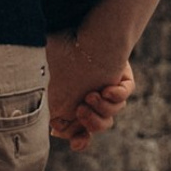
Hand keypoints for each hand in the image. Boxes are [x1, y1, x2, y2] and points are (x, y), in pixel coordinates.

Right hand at [49, 15, 134, 147]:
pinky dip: (117, 95)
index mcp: (73, 103)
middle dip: (92, 123)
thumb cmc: (55, 55)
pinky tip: (107, 90)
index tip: (77, 141)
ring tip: (92, 95)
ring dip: (103, 109)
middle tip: (82, 109)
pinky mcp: (121, 78)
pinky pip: (125, 93)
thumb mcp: (45, 85)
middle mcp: (91, 98)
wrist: (75, 29)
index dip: (80, 140)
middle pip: (99, 125)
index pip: (80, 131)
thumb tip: (53, 129)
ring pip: (113, 112)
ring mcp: (107, 88)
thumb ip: (46, 108)